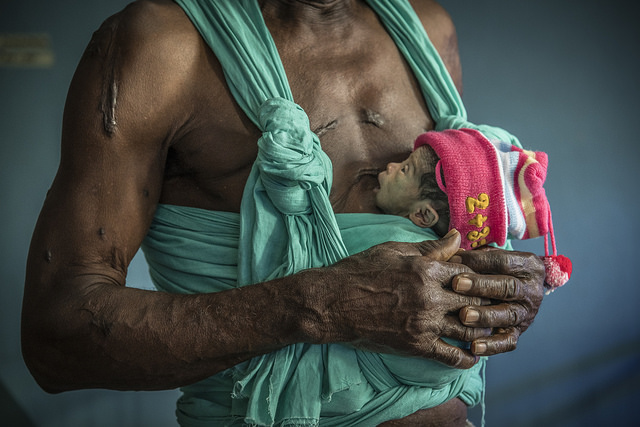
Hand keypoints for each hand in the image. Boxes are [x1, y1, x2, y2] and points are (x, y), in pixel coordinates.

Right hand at [313, 230, 490, 368]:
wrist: (333, 302)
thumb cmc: (361, 271)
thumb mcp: (395, 250)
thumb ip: (431, 247)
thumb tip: (458, 237)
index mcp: (427, 270)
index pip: (470, 275)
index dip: (483, 277)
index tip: (489, 280)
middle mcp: (430, 298)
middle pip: (475, 302)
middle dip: (488, 303)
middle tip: (496, 304)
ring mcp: (424, 324)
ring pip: (469, 329)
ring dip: (482, 330)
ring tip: (489, 328)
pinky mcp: (416, 345)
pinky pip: (450, 356)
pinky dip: (466, 358)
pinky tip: (472, 355)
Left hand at [451, 248, 544, 355]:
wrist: (516, 291)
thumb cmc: (493, 269)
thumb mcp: (489, 257)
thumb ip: (474, 254)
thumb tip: (452, 246)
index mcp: (528, 265)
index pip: (503, 261)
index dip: (478, 261)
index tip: (454, 260)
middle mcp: (532, 290)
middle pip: (507, 287)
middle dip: (481, 286)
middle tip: (457, 285)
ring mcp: (527, 314)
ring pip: (508, 316)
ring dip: (485, 316)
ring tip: (464, 316)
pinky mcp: (519, 333)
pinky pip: (508, 342)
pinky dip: (491, 346)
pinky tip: (473, 347)